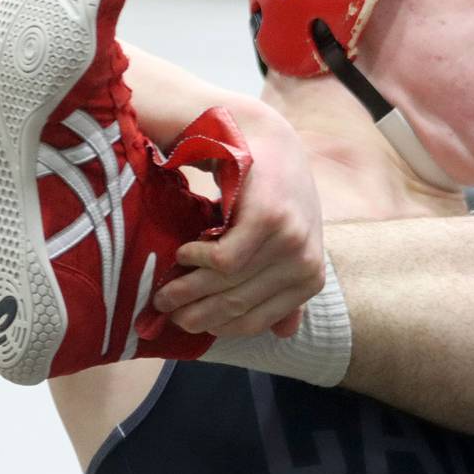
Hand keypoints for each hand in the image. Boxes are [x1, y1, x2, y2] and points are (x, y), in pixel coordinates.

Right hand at [154, 103, 323, 337]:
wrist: (268, 140)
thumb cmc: (273, 195)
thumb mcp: (287, 243)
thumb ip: (285, 289)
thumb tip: (285, 333)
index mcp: (310, 278)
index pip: (255, 321)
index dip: (216, 328)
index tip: (185, 326)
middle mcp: (305, 263)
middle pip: (237, 306)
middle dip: (195, 314)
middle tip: (163, 310)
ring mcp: (290, 242)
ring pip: (227, 285)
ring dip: (187, 290)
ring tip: (163, 290)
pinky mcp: (269, 220)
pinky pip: (224, 260)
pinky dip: (198, 260)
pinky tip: (185, 251)